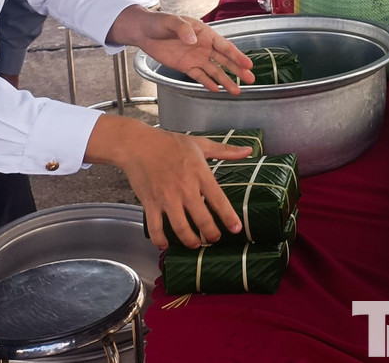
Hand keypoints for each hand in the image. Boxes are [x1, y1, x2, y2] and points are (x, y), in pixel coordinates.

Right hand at [87, 117, 253, 249]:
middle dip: (210, 234)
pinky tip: (165, 245)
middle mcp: (184, 188)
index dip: (228, 217)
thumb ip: (225, 151)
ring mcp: (166, 197)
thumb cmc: (171, 143)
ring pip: (180, 227)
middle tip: (214, 239)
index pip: (218, 199)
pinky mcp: (150, 203)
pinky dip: (160, 240)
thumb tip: (248, 150)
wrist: (139, 144)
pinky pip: (155, 227)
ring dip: (189, 240)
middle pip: (201, 218)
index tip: (236, 229)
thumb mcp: (201, 144)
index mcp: (199, 174)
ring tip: (195, 244)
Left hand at [109, 7, 254, 93]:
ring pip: (214, 71)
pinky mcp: (186, 67)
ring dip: (225, 81)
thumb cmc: (160, 22)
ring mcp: (196, 58)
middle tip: (250, 79)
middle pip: (224, 61)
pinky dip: (207, 83)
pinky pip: (199, 76)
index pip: (224, 46)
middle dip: (238, 70)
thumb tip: (194, 42)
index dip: (237, 56)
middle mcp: (204, 47)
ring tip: (237, 91)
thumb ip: (183, 30)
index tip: (248, 64)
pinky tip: (216, 90)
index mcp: (205, 33)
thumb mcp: (172, 22)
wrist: (145, 32)